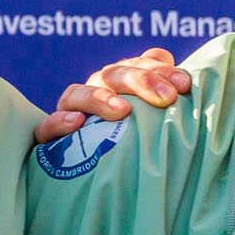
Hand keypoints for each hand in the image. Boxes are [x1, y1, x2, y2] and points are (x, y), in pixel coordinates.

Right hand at [31, 47, 191, 143]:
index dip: (160, 69)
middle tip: (166, 98)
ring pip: (78, 93)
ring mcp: (71, 111)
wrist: (95, 171)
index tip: (184, 85)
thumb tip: (188, 83)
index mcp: (123, 83)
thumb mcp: (158, 121)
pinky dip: (58, 121)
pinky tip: (75, 123)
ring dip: (100, 98)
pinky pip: (46, 126)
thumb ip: (170, 100)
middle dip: (142, 81)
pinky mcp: (51, 136)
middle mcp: (97, 91)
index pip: (139, 64)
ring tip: (122, 110)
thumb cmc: (138, 142)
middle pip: (114, 74)